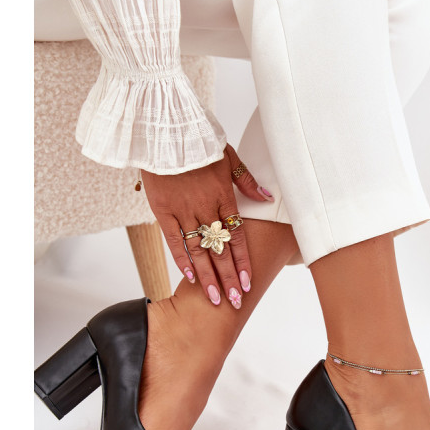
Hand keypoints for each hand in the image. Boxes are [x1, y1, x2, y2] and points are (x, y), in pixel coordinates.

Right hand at [141, 144, 273, 307]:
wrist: (164, 129)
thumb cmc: (198, 141)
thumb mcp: (229, 156)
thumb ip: (248, 181)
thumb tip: (268, 197)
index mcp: (223, 196)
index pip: (237, 236)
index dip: (243, 262)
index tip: (248, 283)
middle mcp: (205, 207)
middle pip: (220, 249)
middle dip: (229, 277)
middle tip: (236, 301)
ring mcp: (183, 210)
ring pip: (198, 250)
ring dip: (208, 276)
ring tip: (216, 298)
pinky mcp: (162, 210)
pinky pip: (174, 239)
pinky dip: (182, 259)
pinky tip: (190, 277)